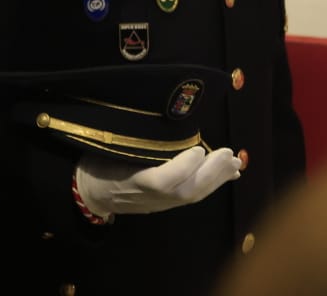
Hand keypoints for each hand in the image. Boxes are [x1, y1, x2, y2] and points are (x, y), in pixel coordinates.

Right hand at [75, 146, 239, 219]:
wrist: (92, 193)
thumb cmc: (97, 164)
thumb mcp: (107, 148)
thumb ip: (132, 141)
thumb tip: (160, 122)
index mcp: (131, 181)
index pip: (162, 181)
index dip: (182, 168)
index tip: (198, 149)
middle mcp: (150, 197)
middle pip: (186, 190)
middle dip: (211, 173)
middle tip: (229, 154)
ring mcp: (160, 203)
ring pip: (194, 195)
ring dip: (217, 178)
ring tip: (235, 163)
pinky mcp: (167, 203)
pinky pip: (193, 195)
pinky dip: (212, 184)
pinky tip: (227, 175)